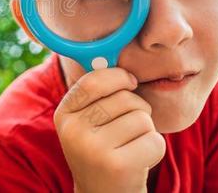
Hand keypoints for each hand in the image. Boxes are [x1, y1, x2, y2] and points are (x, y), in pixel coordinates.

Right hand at [53, 67, 165, 192]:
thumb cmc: (103, 150)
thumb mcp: (88, 121)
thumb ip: (97, 93)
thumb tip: (115, 50)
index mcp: (64, 115)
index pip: (92, 81)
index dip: (117, 77)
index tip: (130, 82)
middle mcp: (73, 132)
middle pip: (124, 98)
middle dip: (137, 108)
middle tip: (128, 128)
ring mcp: (93, 150)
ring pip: (141, 117)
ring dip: (146, 130)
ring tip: (131, 146)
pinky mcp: (117, 166)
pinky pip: (154, 139)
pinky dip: (154, 149)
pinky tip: (139, 160)